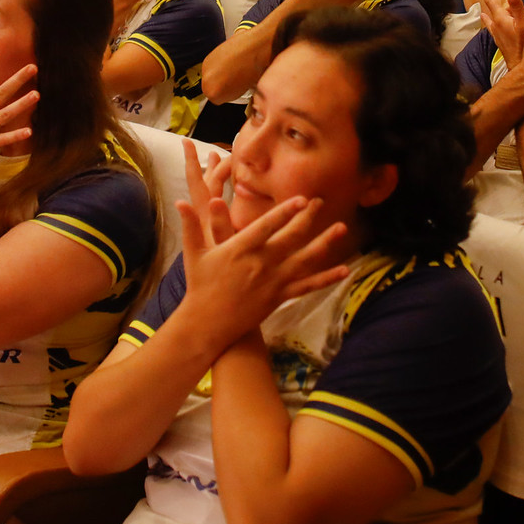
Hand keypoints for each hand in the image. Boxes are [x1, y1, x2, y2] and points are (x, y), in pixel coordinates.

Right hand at [175, 143, 347, 350]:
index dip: (285, 212)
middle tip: (321, 201)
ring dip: (324, 243)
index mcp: (240, 250)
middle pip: (290, 238)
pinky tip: (344, 270)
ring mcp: (273, 281)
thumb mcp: (194, 254)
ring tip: (341, 228)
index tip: (301, 199)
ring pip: (304, 260)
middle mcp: (261, 264)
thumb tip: (180, 202)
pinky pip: (307, 286)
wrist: (208, 324)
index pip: (267, 226)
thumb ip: (192, 226)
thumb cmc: (200, 285)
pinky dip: (326, 278)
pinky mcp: (279, 296)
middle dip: (308, 218)